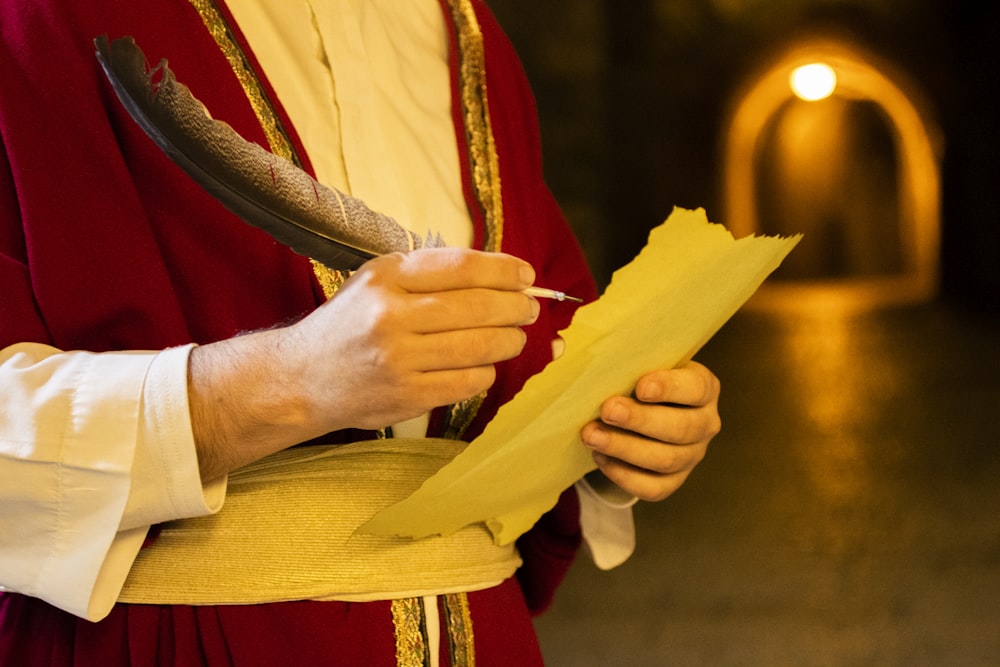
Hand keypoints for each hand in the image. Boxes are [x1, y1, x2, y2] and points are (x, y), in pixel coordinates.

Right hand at [288, 248, 538, 429]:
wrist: (302, 377)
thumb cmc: (351, 322)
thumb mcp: (378, 280)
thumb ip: (430, 273)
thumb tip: (500, 276)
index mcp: (387, 277)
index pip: (462, 267)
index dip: (504, 271)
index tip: (527, 276)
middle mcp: (391, 315)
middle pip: (478, 307)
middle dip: (516, 307)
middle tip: (530, 309)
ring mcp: (399, 359)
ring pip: (479, 346)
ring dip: (509, 341)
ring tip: (515, 337)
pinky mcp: (407, 395)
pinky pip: (468, 381)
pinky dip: (486, 371)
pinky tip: (484, 364)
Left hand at [580, 361, 719, 501]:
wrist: (634, 410)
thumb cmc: (634, 379)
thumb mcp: (632, 362)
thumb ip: (609, 355)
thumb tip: (560, 346)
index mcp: (702, 387)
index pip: (696, 388)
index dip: (670, 388)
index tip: (640, 387)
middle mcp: (705, 422)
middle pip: (682, 428)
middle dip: (641, 420)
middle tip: (607, 410)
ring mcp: (692, 455)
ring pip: (666, 459)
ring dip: (625, 448)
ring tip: (591, 435)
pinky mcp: (674, 480)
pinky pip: (654, 488)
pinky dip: (625, 476)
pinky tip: (600, 458)